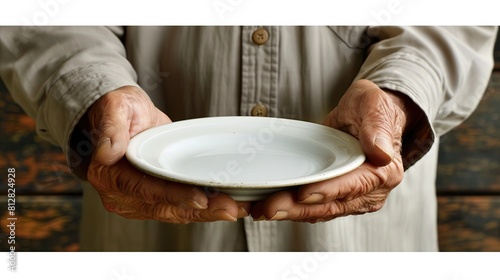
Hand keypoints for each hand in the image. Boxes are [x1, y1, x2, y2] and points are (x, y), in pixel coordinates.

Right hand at [85, 86, 248, 223]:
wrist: (128, 118)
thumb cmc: (122, 110)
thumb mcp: (115, 106)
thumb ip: (112, 126)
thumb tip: (109, 151)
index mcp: (110, 175)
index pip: (145, 189)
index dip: (175, 196)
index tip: (201, 199)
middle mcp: (122, 195)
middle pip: (166, 207)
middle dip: (201, 210)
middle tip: (231, 208)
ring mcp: (139, 201)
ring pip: (177, 212)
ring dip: (208, 213)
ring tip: (238, 208)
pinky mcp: (156, 200)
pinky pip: (181, 208)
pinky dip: (206, 209)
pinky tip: (230, 205)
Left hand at [251, 79, 420, 221]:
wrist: (368, 115)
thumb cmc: (372, 108)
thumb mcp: (373, 105)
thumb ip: (377, 128)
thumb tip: (381, 154)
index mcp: (383, 172)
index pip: (353, 186)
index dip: (327, 192)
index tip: (303, 194)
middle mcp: (369, 191)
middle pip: (330, 205)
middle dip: (298, 208)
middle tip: (269, 208)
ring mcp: (352, 198)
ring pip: (318, 211)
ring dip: (289, 212)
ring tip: (261, 210)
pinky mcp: (335, 197)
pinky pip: (312, 207)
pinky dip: (290, 208)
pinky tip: (266, 207)